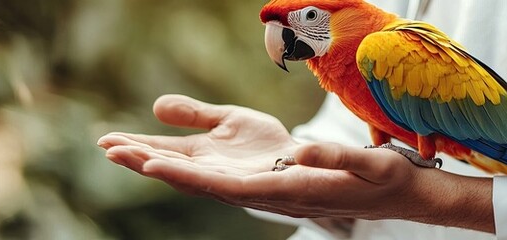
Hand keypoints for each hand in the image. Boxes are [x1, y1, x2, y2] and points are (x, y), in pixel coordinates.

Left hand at [97, 94, 493, 232]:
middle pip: (202, 182)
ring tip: (116, 144)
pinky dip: (184, 155)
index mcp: (287, 192)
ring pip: (202, 174)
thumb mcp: (368, 168)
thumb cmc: (383, 180)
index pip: (227, 188)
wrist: (394, 191)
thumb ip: (336, 161)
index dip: (187, 176)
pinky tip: (158, 146)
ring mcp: (262, 182)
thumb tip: (302, 153)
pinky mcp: (265, 170)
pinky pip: (218, 165)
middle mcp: (265, 191)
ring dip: (161, 160)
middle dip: (157, 165)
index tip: (150, 163)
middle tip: (112, 147)